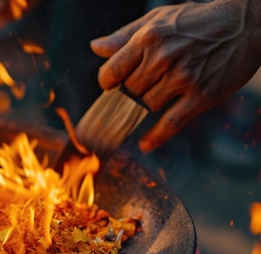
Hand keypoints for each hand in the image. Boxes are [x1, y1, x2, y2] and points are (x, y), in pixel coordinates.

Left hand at [90, 0, 260, 151]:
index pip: (111, 72)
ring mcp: (182, 79)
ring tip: (147, 104)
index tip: (112, 85)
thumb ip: (125, 36)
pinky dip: (156, 137)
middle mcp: (162, 59)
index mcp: (148, 39)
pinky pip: (171, 122)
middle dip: (126, 96)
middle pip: (128, 92)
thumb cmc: (197, 21)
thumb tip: (96, 48)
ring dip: (143, 109)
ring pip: (146, 107)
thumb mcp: (158, 20)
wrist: (246, 24)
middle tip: (132, 95)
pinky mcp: (201, 96)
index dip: (107, 82)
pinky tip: (145, 144)